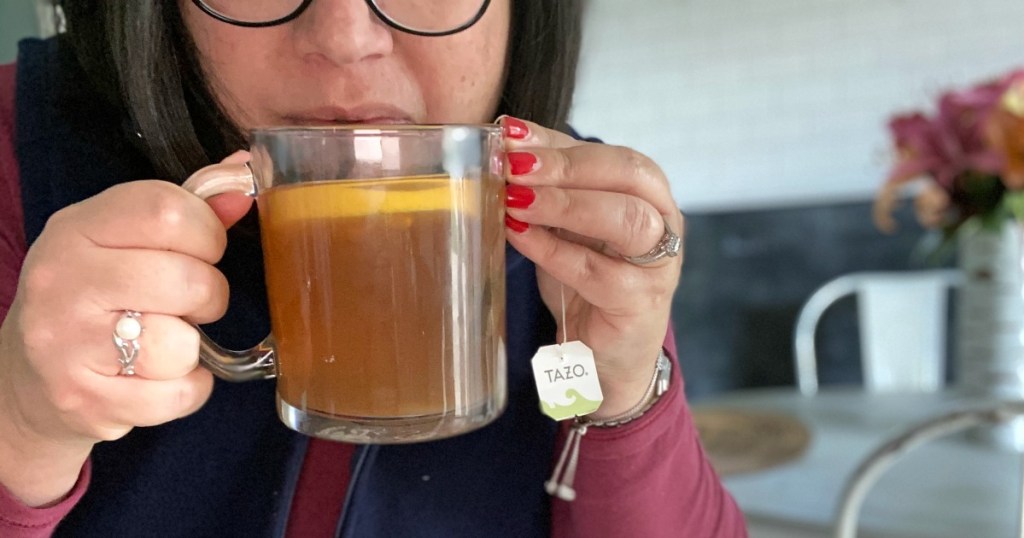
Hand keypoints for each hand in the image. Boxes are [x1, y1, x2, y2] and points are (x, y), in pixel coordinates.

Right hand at [0, 154, 251, 505]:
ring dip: (192, 347)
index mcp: (76, 228)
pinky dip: (187, 389)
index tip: (204, 250)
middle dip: (208, 295)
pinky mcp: (84, 400)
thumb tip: (244, 176)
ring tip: (166, 342)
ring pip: (180, 343)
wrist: (30, 380)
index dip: (207, 233)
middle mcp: (62, 281)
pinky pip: (177, 394)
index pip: (167, 210)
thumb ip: (187, 210)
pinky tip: (159, 379)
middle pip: (186, 279)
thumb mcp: (123, 242)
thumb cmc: (96, 299)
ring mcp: (66, 345)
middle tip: (189, 303)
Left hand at [499, 117, 683, 418]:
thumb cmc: (589, 281)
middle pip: (629, 175)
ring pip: (627, 220)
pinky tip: (519, 237)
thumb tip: (508, 138)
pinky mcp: (639, 304)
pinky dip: (553, 251)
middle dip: (566, 166)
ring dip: (565, 205)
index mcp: (648, 194)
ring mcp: (659, 265)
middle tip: (514, 166)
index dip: (559, 143)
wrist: (605, 355)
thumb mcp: (568, 225)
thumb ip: (549, 184)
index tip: (510, 135)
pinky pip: (598, 272)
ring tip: (515, 200)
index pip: (611, 155)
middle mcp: (664, 222)